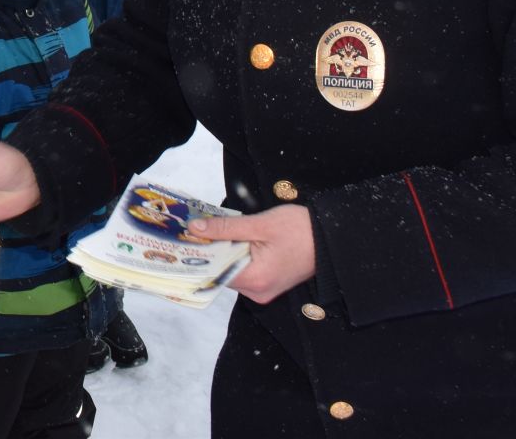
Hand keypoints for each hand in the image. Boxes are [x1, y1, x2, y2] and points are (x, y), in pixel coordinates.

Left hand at [186, 205, 315, 303]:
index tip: (183, 238)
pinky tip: (230, 238)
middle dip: (209, 251)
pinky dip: (236, 256)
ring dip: (223, 252)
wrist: (332, 238)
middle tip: (193, 229)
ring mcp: (265, 289)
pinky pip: (245, 271)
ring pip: (232, 270)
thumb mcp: (260, 224)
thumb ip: (226, 228)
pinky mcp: (270, 283)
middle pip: (222, 272)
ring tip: (210, 230)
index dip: (198, 254)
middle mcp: (258, 291)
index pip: (215, 271)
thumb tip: (195, 229)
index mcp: (255, 280)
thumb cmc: (300, 229)